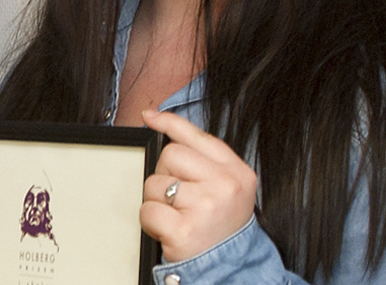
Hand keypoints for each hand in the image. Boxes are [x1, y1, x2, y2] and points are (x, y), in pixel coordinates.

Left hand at [139, 110, 257, 262]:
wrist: (233, 271)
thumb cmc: (220, 226)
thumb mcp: (224, 187)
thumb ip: (200, 155)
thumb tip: (156, 119)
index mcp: (237, 172)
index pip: (197, 135)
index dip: (170, 123)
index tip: (150, 117)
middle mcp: (225, 186)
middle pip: (170, 156)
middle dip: (166, 175)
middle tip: (181, 199)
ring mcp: (206, 207)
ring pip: (154, 183)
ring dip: (158, 201)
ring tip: (178, 217)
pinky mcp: (184, 230)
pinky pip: (147, 210)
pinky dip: (151, 222)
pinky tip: (170, 230)